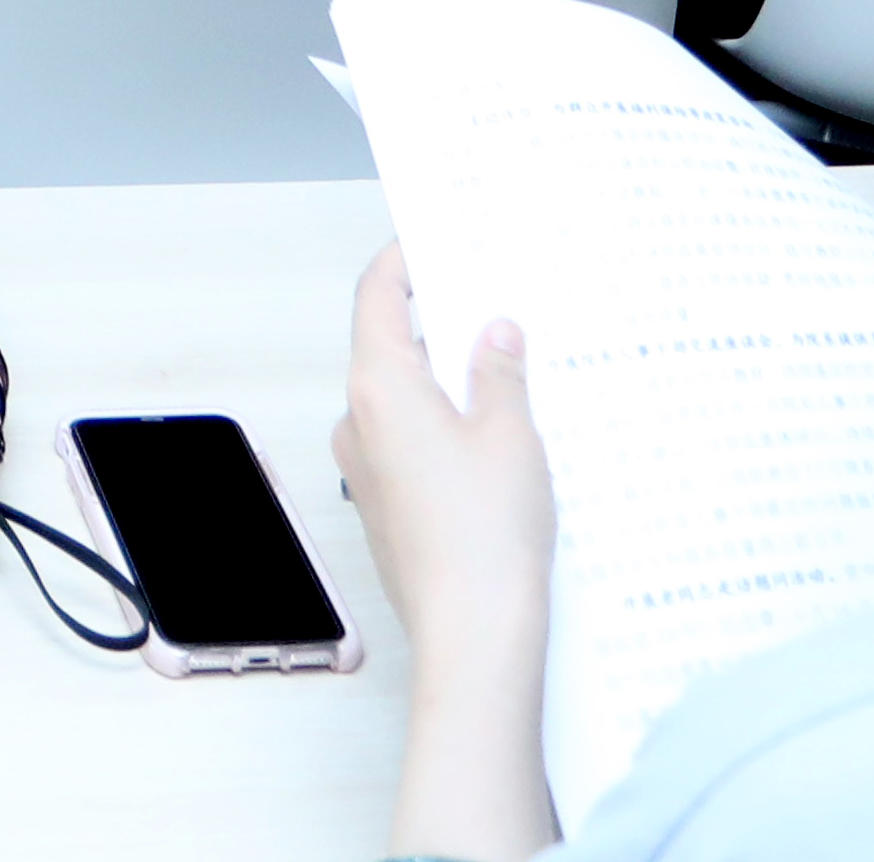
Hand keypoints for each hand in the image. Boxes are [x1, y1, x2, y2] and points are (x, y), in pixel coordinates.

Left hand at [341, 247, 554, 859]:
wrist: (473, 634)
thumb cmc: (487, 534)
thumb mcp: (511, 433)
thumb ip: (499, 372)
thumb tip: (494, 332)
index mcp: (380, 387)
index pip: (377, 297)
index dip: (403, 262)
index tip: (432, 239)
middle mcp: (359, 423)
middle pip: (391, 347)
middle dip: (442, 325)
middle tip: (497, 304)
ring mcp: (367, 471)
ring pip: (404, 401)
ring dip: (449, 383)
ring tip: (514, 373)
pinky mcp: (387, 510)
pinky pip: (411, 446)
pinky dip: (446, 429)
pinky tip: (500, 439)